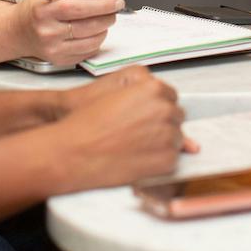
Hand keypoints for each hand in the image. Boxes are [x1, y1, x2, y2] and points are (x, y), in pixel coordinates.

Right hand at [10, 0, 122, 65]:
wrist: (19, 31)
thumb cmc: (38, 8)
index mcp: (44, 11)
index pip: (77, 8)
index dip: (101, 5)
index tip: (117, 2)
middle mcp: (48, 33)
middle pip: (87, 26)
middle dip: (107, 17)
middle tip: (114, 10)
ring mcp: (53, 50)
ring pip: (91, 42)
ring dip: (104, 30)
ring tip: (103, 20)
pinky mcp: (59, 61)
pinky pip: (87, 53)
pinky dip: (96, 42)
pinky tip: (93, 33)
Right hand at [52, 70, 193, 190]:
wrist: (73, 152)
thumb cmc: (88, 124)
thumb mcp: (116, 96)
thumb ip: (146, 98)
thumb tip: (167, 106)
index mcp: (153, 89)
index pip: (170, 96)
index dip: (155, 108)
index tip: (143, 116)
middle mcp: (165, 109)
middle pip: (176, 117)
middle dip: (160, 124)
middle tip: (135, 133)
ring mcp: (168, 135)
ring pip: (176, 138)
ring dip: (161, 143)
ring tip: (133, 146)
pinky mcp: (166, 160)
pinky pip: (172, 159)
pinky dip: (158, 162)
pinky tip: (136, 159)